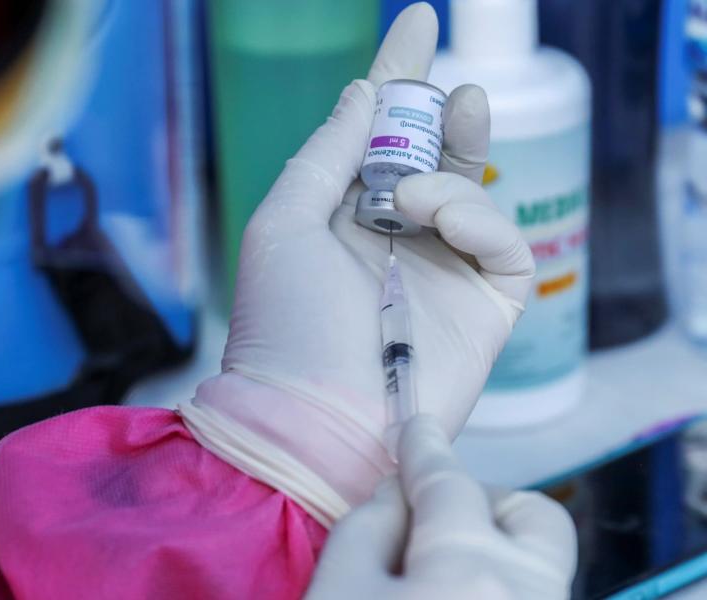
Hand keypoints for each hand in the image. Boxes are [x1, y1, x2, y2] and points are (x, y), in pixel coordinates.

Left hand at [180, 3, 533, 523]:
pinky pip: (504, 240)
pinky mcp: (484, 305)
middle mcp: (395, 239)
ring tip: (406, 196)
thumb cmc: (282, 324)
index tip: (416, 24)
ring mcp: (442, 271)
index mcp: (343, 217)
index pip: (378, 137)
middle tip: (450, 93)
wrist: (310, 419)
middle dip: (445, 116)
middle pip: (437, 155)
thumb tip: (363, 93)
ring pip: (475, 189)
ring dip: (447, 173)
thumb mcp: (284, 224)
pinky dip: (476, 215)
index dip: (398, 80)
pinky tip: (437, 221)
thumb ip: (326, 156)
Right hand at [305, 416, 576, 599]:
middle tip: (435, 513)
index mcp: (470, 571)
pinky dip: (491, 582)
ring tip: (429, 568)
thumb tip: (398, 496)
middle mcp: (529, 594)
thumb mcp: (335, 589)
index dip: (425, 449)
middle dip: (487, 497)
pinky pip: (525, 594)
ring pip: (534, 562)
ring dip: (488, 544)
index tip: (415, 428)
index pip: (450, 485)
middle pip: (536, 517)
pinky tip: (443, 596)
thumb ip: (367, 527)